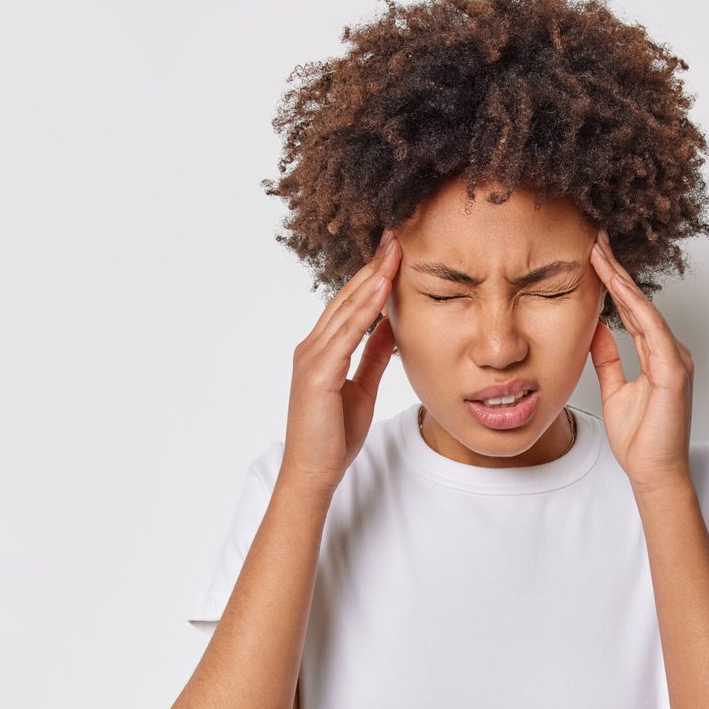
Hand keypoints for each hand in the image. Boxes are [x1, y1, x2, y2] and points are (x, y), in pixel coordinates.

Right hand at [280, 228, 402, 492]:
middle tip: (396, 236)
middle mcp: (313, 347)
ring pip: (347, 309)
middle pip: (347, 297)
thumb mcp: (362, 387)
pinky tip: (383, 288)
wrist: (314, 472)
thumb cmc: (334, 436)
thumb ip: (374, 355)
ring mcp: (312, 357)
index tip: (394, 252)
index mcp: (323, 350)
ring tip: (394, 251)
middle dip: (373, 266)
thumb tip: (391, 325)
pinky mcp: (318, 372)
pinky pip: (347, 333)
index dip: (372, 277)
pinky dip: (365, 309)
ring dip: (372, 278)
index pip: (350, 304)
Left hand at [586, 227, 694, 494]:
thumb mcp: (614, 390)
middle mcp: (671, 351)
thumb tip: (595, 330)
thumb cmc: (640, 439)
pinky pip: (653, 330)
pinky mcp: (674, 370)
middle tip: (595, 238)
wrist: (654, 472)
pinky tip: (618, 286)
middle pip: (639, 302)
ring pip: (645, 309)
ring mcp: (676, 358)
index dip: (613, 282)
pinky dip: (635, 306)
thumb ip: (608, 359)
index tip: (593, 256)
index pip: (632, 310)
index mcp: (658, 354)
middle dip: (617, 270)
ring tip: (600, 253)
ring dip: (622, 280)